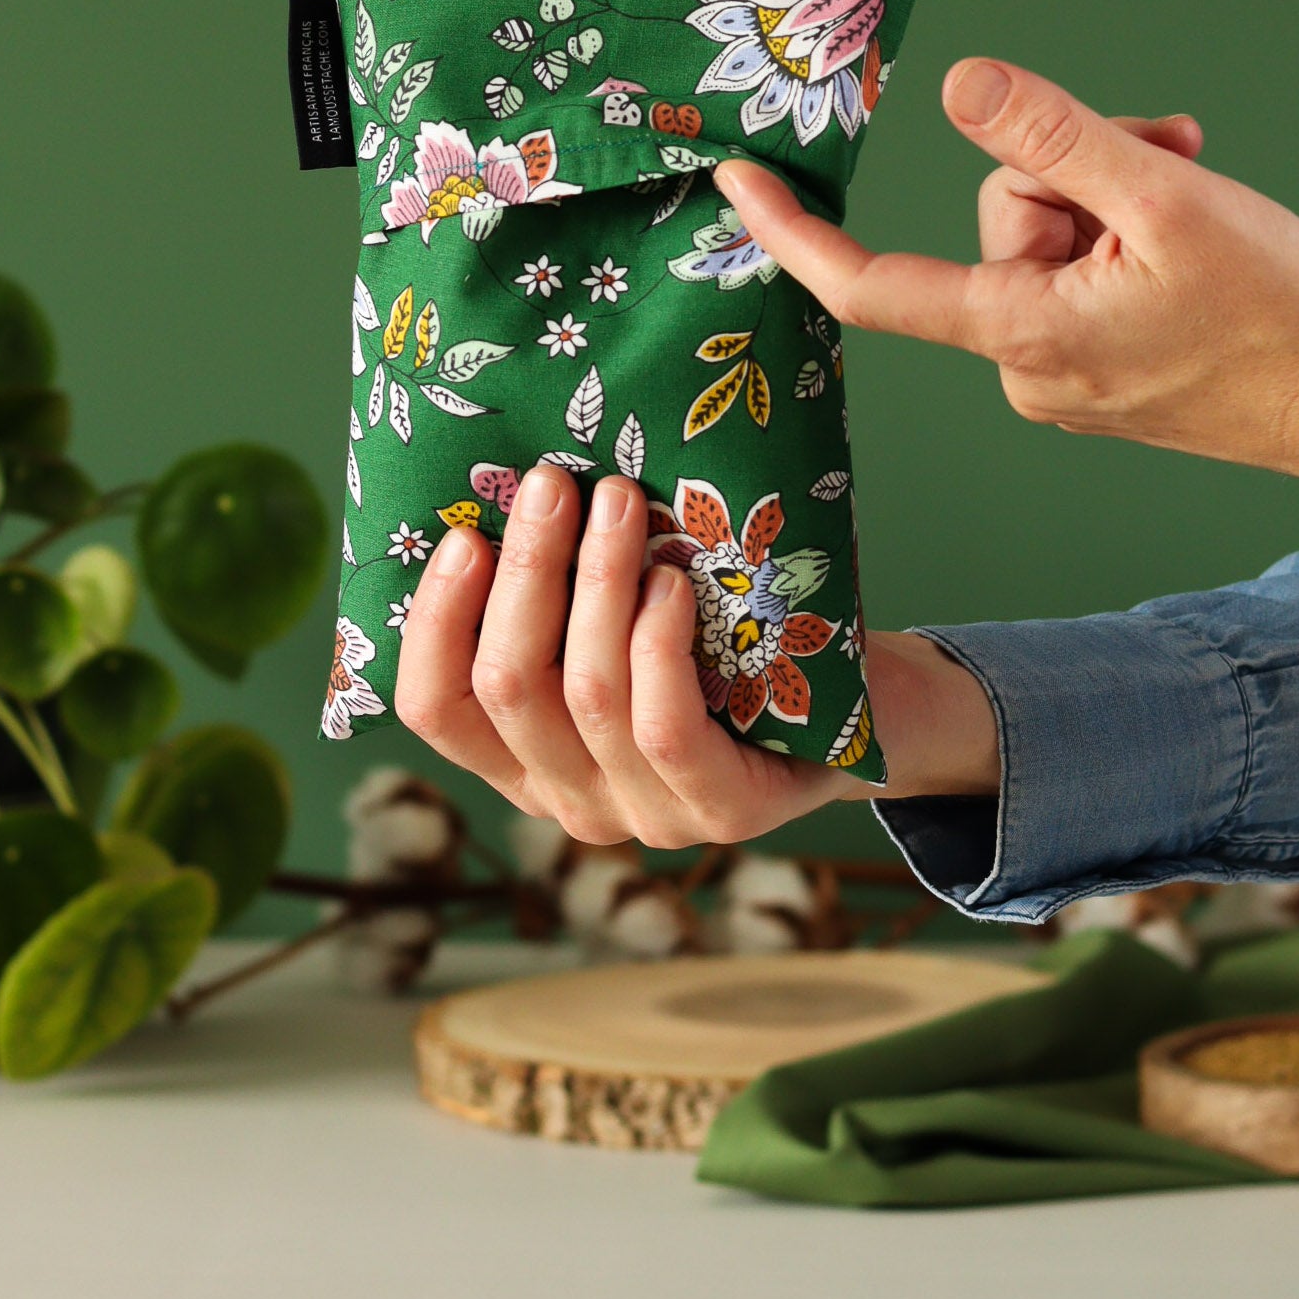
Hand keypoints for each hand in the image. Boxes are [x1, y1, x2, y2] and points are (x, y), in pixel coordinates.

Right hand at [394, 466, 998, 847]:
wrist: (864, 714)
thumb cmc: (726, 648)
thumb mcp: (622, 626)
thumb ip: (559, 596)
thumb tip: (505, 482)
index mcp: (523, 760)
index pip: (435, 708)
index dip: (434, 622)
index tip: (465, 533)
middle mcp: (570, 802)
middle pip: (506, 686)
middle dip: (525, 571)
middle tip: (553, 482)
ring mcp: (645, 816)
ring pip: (585, 692)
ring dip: (597, 580)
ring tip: (620, 500)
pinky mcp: (721, 813)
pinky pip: (662, 725)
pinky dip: (657, 643)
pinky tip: (671, 582)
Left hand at [714, 60, 1298, 486]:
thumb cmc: (1282, 318)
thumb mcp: (1167, 198)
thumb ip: (1058, 137)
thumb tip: (960, 85)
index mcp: (1020, 334)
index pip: (869, 284)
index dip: (794, 231)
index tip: (739, 182)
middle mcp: (1023, 366)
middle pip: (997, 222)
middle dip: (1073, 174)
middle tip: (1166, 160)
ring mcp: (1059, 375)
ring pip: (1043, 239)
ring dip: (1111, 198)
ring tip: (1193, 198)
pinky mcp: (1093, 371)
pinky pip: (1073, 275)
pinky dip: (1122, 238)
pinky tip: (1185, 233)